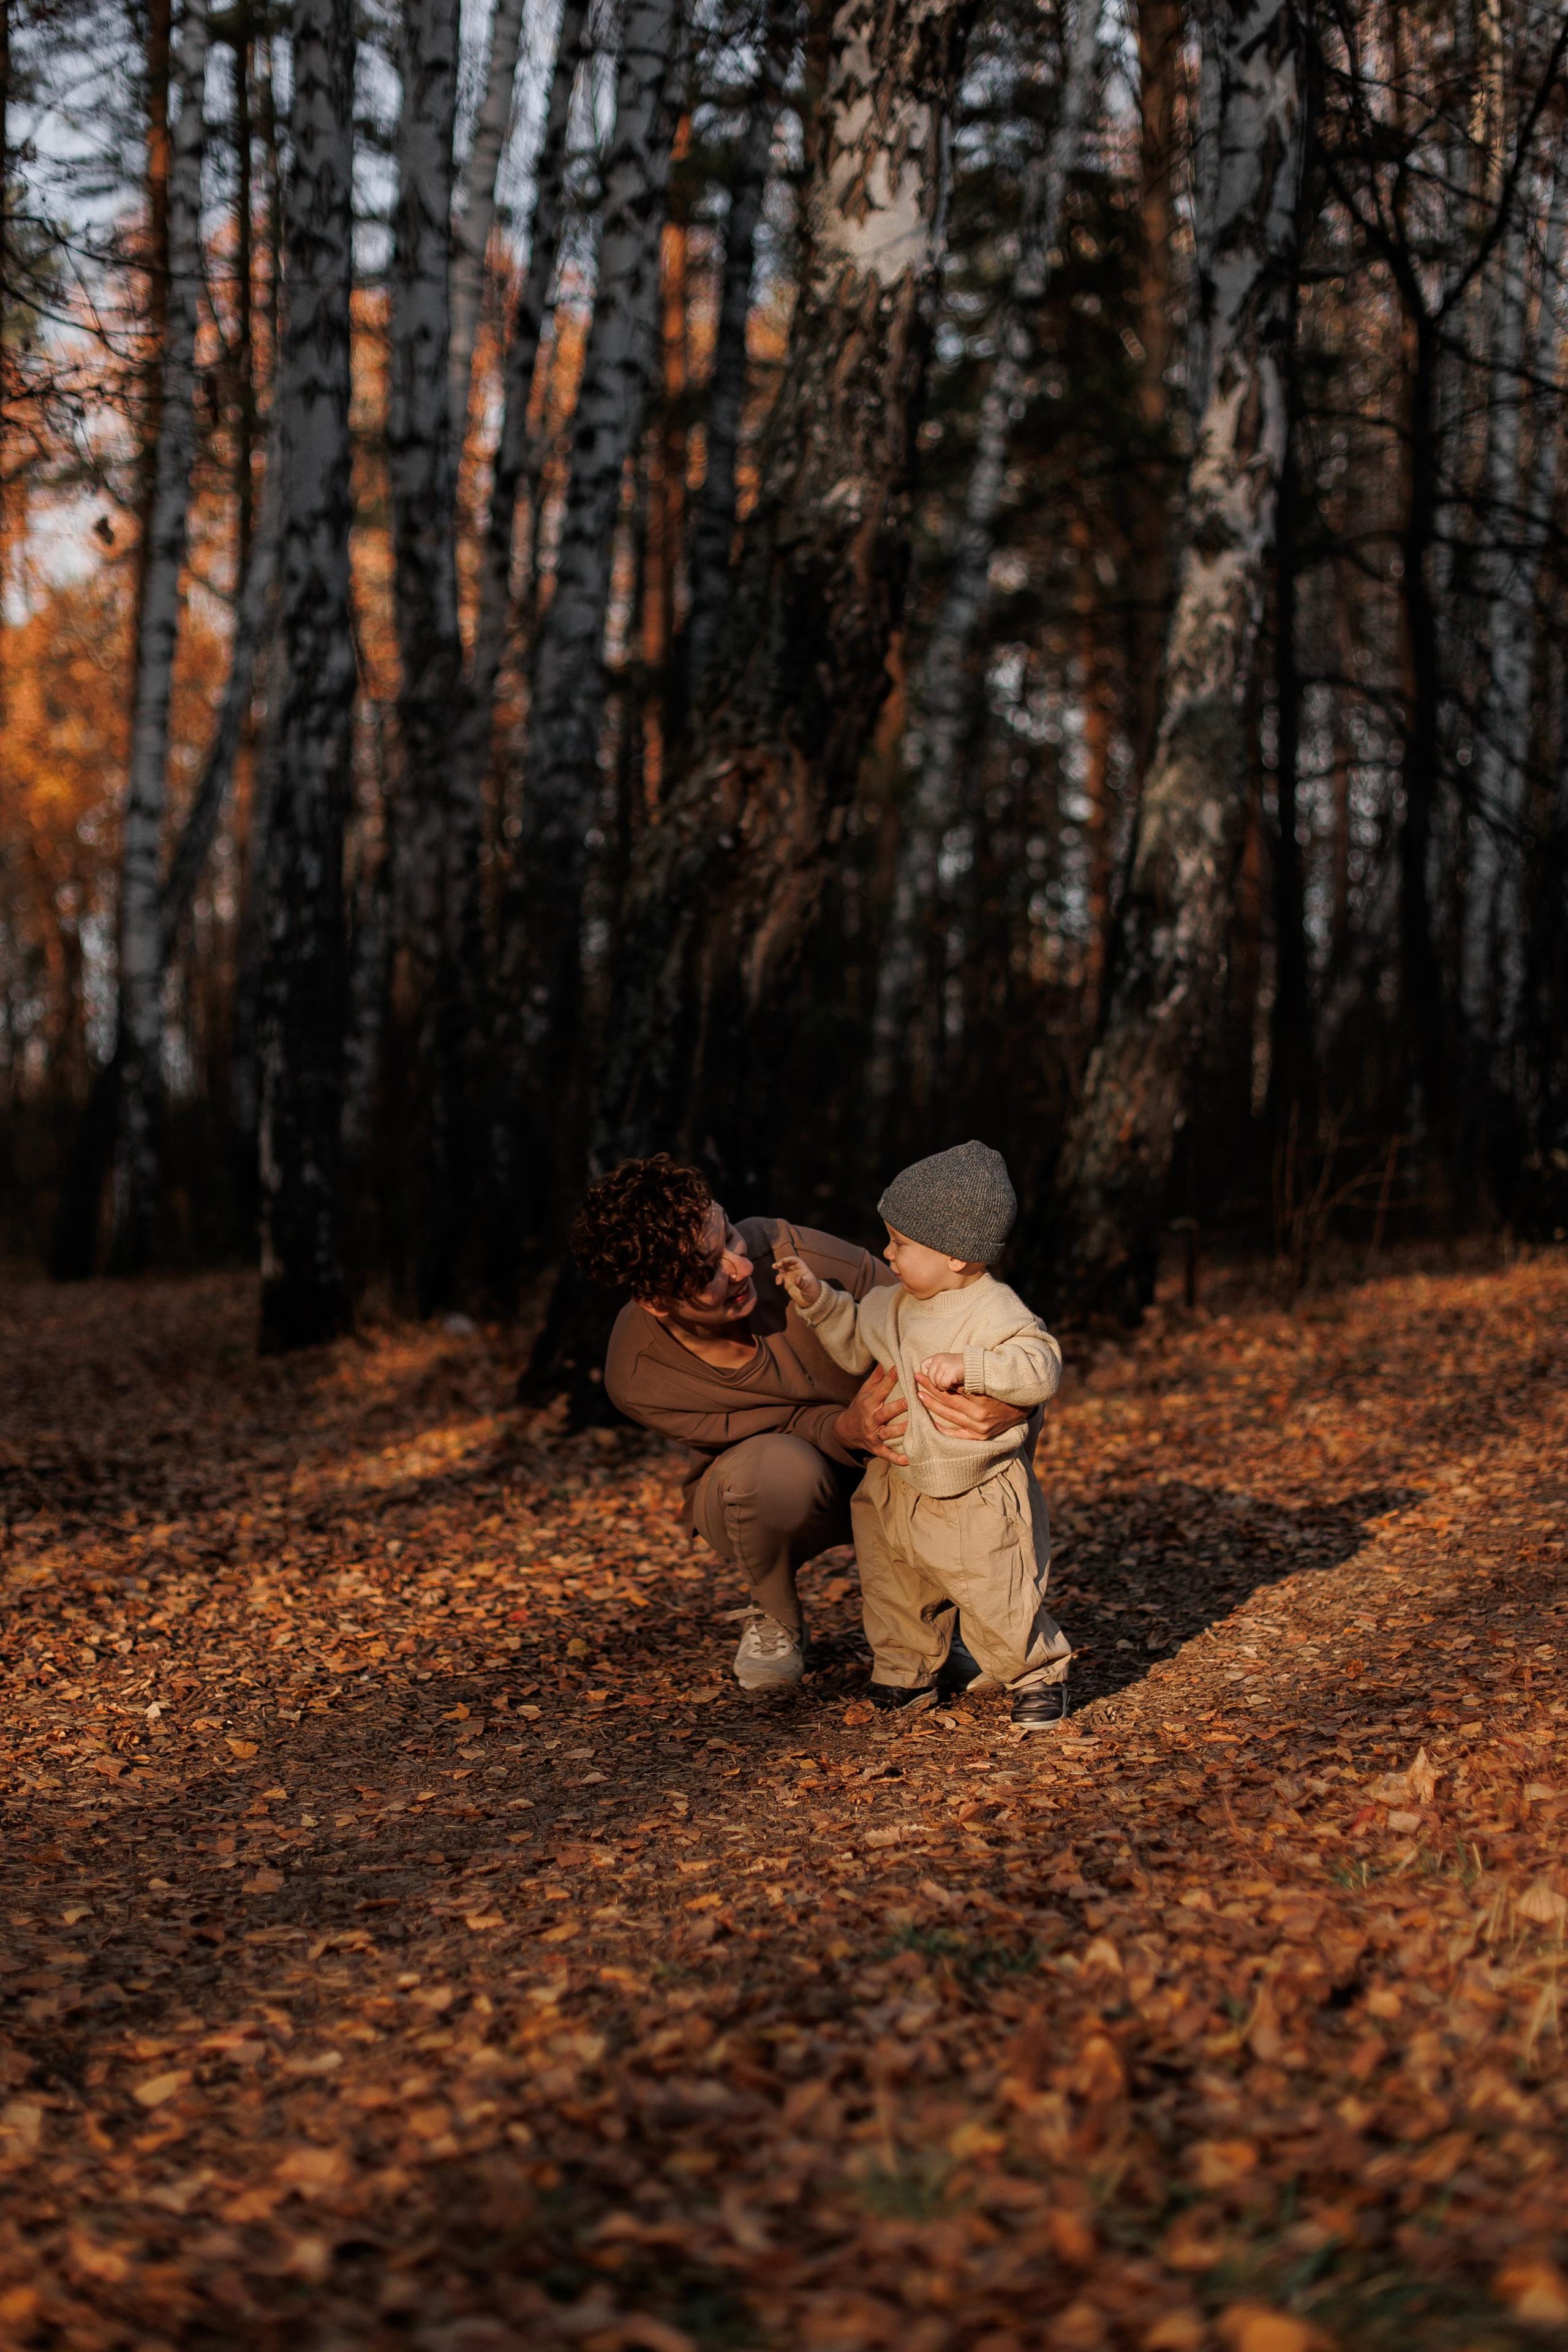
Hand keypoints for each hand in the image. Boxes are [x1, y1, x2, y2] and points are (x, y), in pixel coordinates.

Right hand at [773, 1247, 820, 1307]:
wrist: (810, 1299)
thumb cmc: (812, 1291)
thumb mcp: (808, 1288)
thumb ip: (803, 1283)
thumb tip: (797, 1280)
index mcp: (803, 1269)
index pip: (796, 1260)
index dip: (789, 1259)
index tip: (783, 1261)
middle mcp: (796, 1270)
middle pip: (788, 1262)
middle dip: (782, 1262)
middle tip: (776, 1265)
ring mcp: (791, 1275)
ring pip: (783, 1268)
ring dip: (778, 1267)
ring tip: (774, 1267)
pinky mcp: (787, 1281)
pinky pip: (781, 1277)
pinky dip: (778, 1278)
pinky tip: (778, 1283)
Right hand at [833, 1363, 908, 1464]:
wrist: (845, 1431)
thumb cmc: (860, 1407)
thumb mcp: (865, 1391)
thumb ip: (877, 1377)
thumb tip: (887, 1358)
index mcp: (870, 1402)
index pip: (881, 1390)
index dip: (890, 1379)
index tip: (899, 1368)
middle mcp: (871, 1418)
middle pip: (886, 1412)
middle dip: (898, 1407)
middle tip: (911, 1400)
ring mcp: (874, 1434)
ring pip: (888, 1433)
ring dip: (900, 1430)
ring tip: (913, 1427)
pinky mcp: (876, 1448)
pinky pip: (887, 1454)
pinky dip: (897, 1458)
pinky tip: (908, 1459)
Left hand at [914, 1377, 1028, 1441]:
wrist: (1024, 1405)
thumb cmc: (1002, 1384)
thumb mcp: (989, 1374)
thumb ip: (968, 1371)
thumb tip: (942, 1364)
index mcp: (982, 1395)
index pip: (952, 1386)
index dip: (935, 1379)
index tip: (923, 1371)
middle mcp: (980, 1413)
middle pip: (948, 1400)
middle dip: (930, 1388)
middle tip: (917, 1379)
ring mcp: (980, 1427)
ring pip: (949, 1415)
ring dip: (932, 1405)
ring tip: (919, 1395)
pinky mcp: (981, 1436)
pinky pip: (956, 1434)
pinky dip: (942, 1428)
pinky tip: (930, 1421)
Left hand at [919, 1352, 965, 1392]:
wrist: (976, 1366)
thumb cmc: (962, 1368)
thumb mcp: (947, 1364)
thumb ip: (937, 1369)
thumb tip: (919, 1377)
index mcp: (937, 1357)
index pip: (923, 1366)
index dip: (927, 1374)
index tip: (935, 1377)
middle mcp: (939, 1360)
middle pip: (929, 1377)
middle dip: (936, 1383)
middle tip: (946, 1382)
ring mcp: (943, 1366)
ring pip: (935, 1382)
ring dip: (942, 1386)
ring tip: (951, 1382)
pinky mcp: (949, 1372)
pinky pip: (942, 1385)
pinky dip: (948, 1387)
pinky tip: (954, 1383)